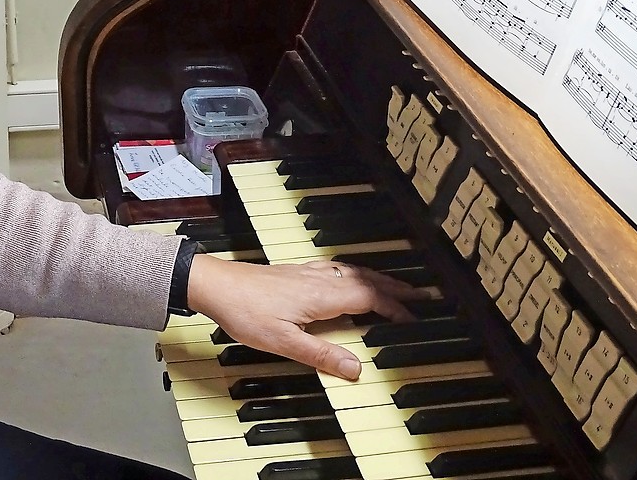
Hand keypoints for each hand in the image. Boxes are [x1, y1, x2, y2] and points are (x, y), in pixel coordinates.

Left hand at [184, 255, 425, 380]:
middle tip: (421, 295)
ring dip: (378, 278)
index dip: (395, 308)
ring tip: (395, 286)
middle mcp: (318, 279)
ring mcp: (306, 273)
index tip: (414, 320)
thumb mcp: (283, 342)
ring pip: (353, 271)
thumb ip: (321, 355)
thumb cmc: (244, 311)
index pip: (369, 298)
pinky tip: (350, 277)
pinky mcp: (295, 271)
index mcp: (321, 295)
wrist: (215, 285)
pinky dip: (355, 272)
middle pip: (367, 279)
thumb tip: (357, 368)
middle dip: (396, 288)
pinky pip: (336, 268)